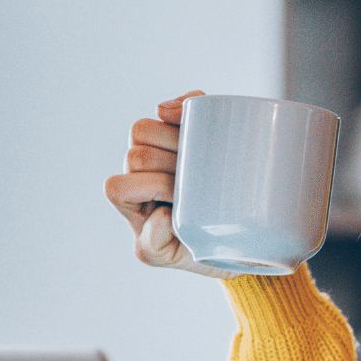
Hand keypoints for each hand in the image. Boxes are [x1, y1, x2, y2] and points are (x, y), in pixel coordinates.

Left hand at [104, 90, 242, 279]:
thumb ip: (157, 245)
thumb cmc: (205, 249)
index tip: (183, 205)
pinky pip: (173, 108)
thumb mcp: (176, 255)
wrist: (243, 236)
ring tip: (203, 157)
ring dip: (174, 140)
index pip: (117, 187)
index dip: (150, 189)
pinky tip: (203, 116)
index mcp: (133, 205)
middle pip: (135, 155)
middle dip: (169, 167)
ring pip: (142, 130)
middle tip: (201, 183)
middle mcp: (139, 175)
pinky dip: (186, 105)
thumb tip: (159, 214)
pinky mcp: (184, 131)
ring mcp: (159, 150)